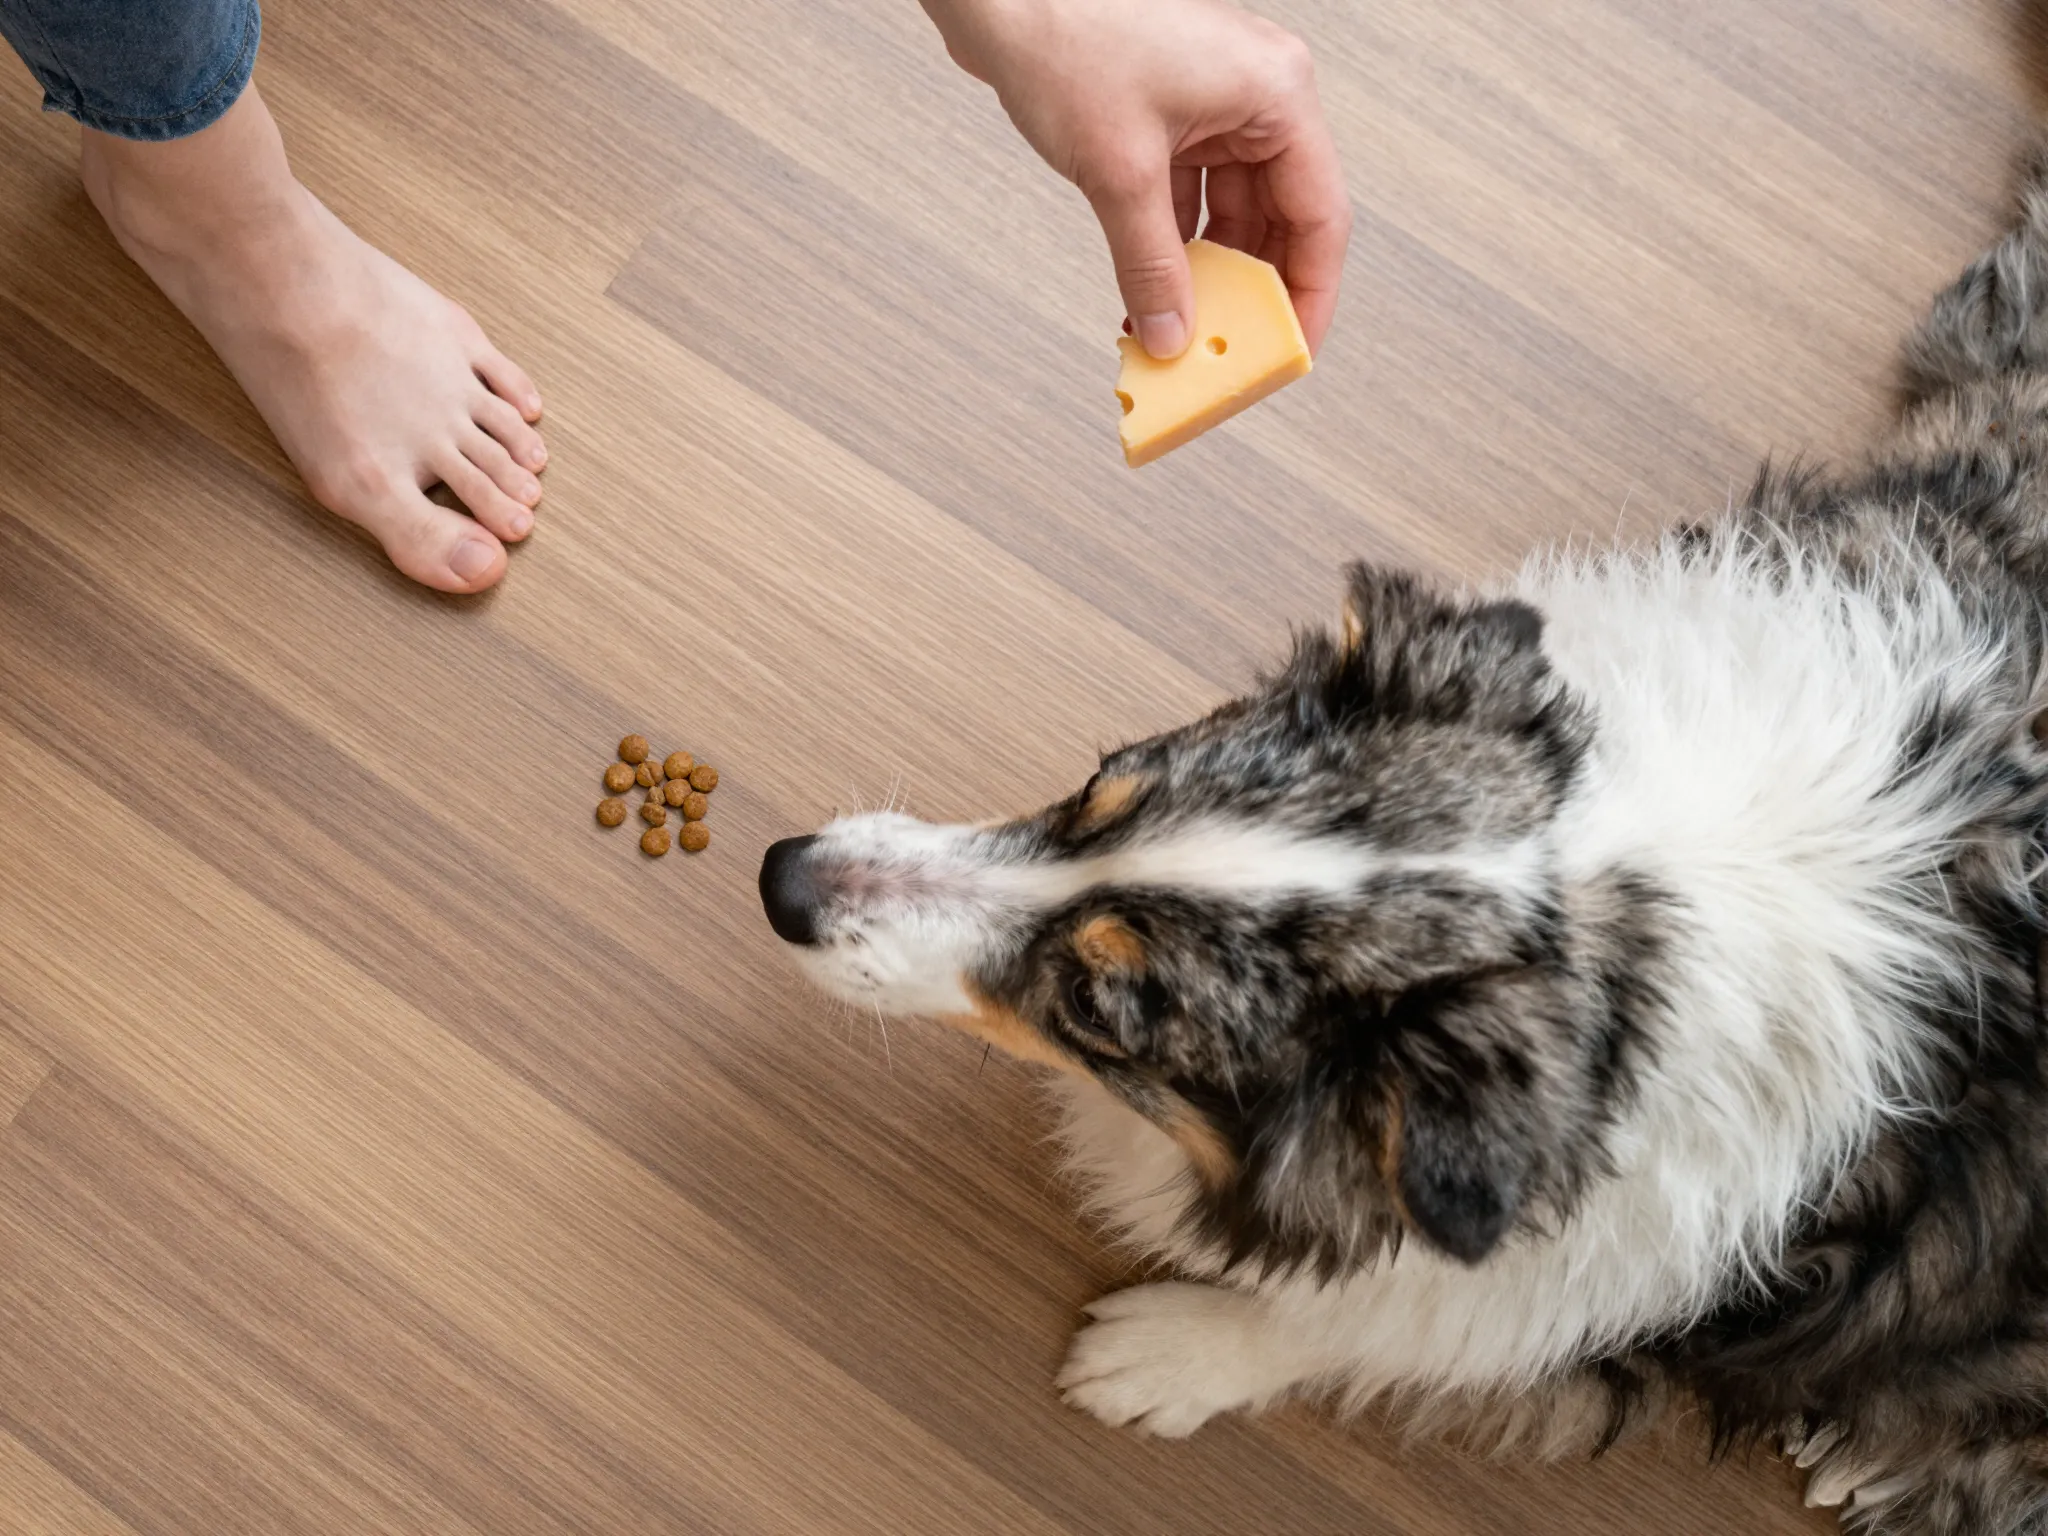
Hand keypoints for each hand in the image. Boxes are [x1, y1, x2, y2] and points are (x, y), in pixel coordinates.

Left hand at [922, 0, 1350, 357]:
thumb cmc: (1066, 27)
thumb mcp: (1119, 171)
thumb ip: (1150, 265)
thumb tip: (1172, 333)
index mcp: (1274, 92)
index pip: (1319, 216)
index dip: (1308, 295)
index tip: (1292, 352)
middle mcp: (1252, 94)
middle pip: (1277, 218)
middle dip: (1251, 291)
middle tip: (1232, 355)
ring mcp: (1208, 102)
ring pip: (1228, 213)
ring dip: (1203, 274)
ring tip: (1181, 332)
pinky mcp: (1162, 112)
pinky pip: (1185, 197)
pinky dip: (1169, 246)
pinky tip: (1149, 292)